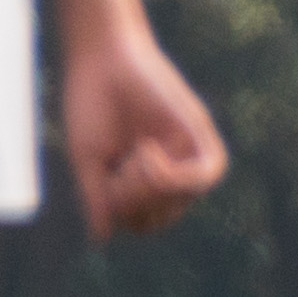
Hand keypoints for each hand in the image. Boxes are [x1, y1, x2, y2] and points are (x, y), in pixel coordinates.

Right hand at [57, 31, 227, 239]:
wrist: (101, 56)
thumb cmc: (91, 104)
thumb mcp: (90, 159)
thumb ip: (98, 199)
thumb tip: (102, 239)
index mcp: (143, 178)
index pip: (145, 222)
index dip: (125, 216)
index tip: (104, 187)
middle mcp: (171, 167)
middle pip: (165, 216)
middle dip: (137, 204)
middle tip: (116, 172)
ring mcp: (186, 150)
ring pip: (185, 199)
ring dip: (154, 189)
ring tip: (133, 157)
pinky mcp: (199, 129)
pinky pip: (207, 172)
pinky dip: (174, 175)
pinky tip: (146, 151)